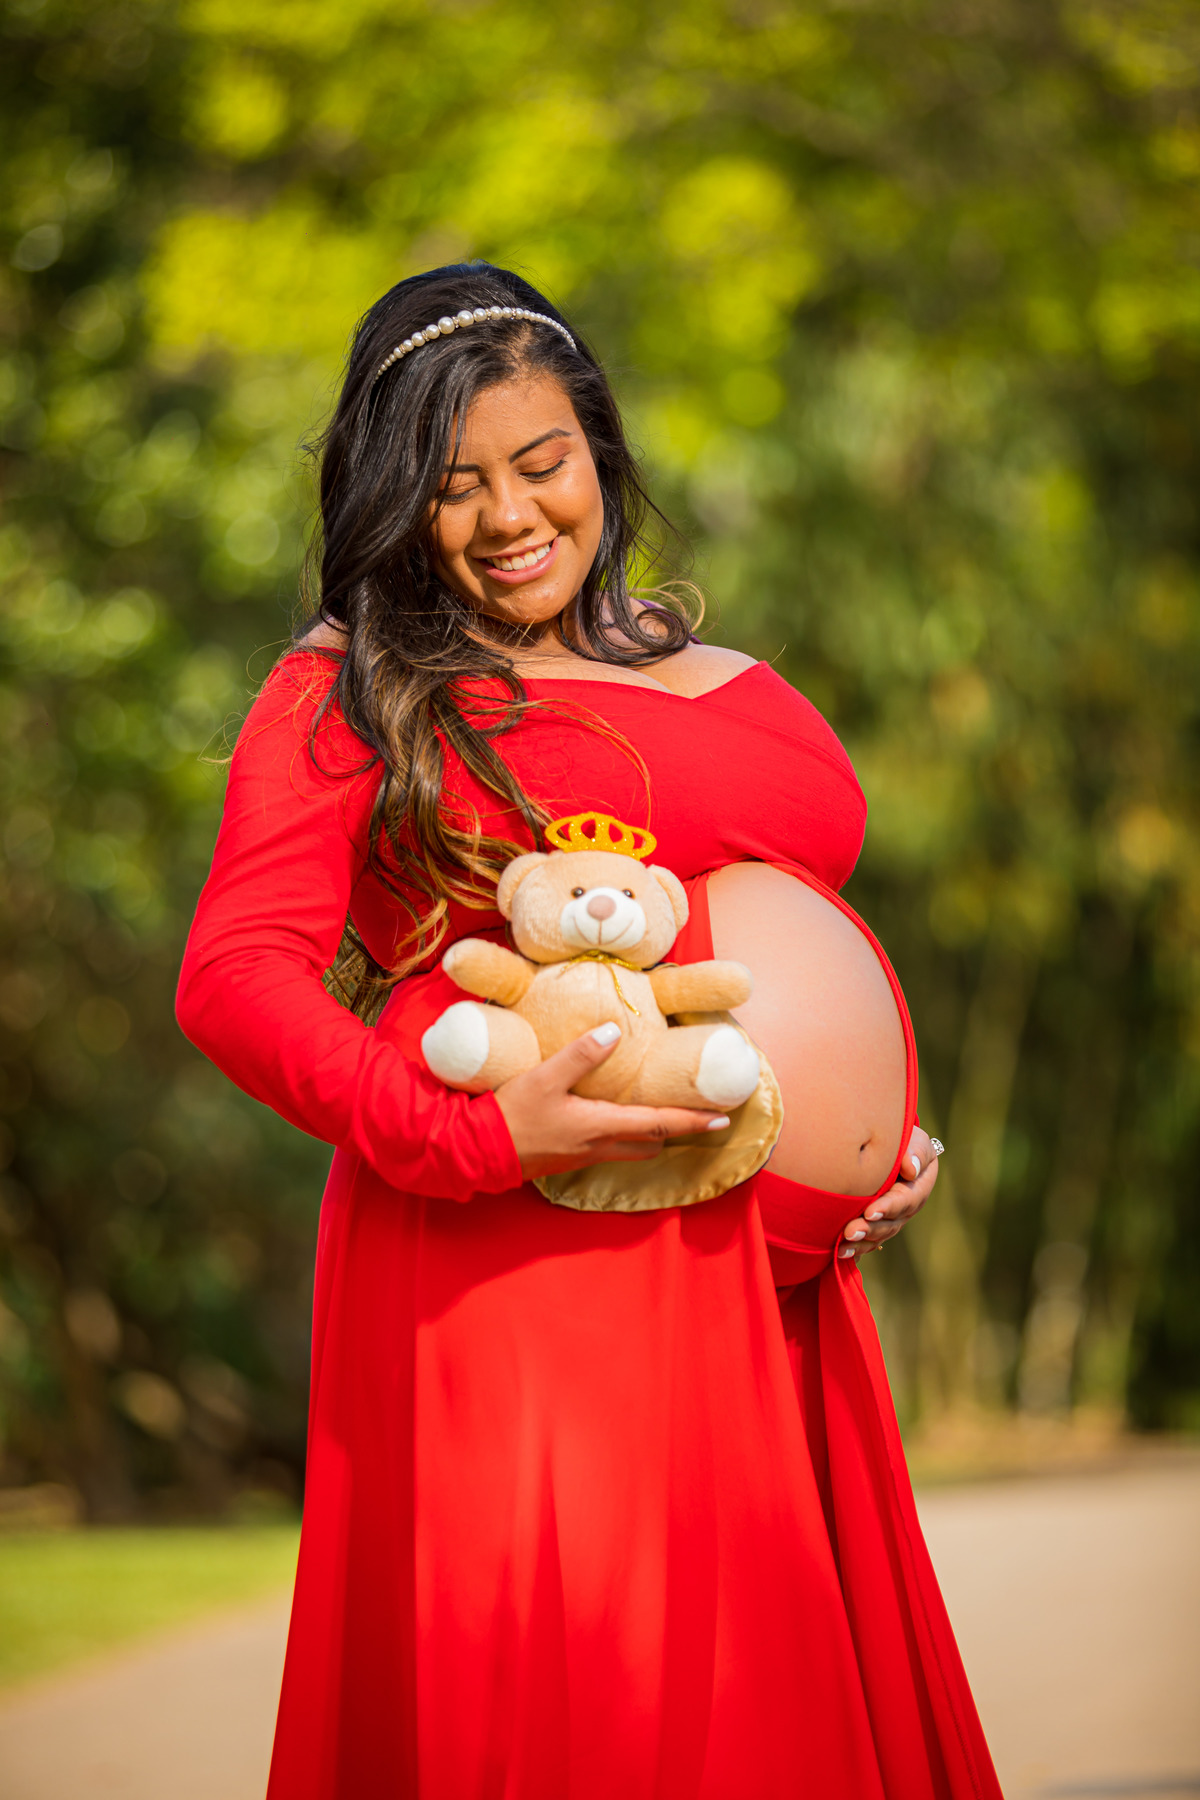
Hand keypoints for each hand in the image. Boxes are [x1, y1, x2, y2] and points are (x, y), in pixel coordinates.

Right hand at [495, 1024, 728, 1179]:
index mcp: (601, 1125)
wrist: (479, 1152)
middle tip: (699, 1115)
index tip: (722, 1118)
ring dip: (654, 1134)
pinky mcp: (571, 1158)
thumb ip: (581, 1054)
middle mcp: (600, 1145)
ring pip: (633, 1148)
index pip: (658, 1123)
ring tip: (666, 1116)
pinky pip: (613, 1149)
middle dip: (678, 1129)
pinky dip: (629, 1136)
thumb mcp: (544, 1077)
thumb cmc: (512, 1115)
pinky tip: (620, 1121)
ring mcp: (586, 1156)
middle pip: (652, 1141)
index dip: (692, 1120)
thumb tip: (615, 1031)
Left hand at [838, 1127, 939, 1262]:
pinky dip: (854, 1248)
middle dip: (869, 1230)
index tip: (870, 1211)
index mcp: (917, 1189)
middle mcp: (904, 1209)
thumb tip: (910, 1169)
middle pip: (889, 1224)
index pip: (904, 1201)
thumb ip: (916, 1152)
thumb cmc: (904, 1140)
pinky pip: (867, 1241)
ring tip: (841, 1248)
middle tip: (850, 1231)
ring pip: (877, 1236)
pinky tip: (838, 1254)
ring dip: (860, 1243)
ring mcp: (890, 1219)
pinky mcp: (874, 1223)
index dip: (888, 1208)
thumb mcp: (915, 1140)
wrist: (891, 1147)